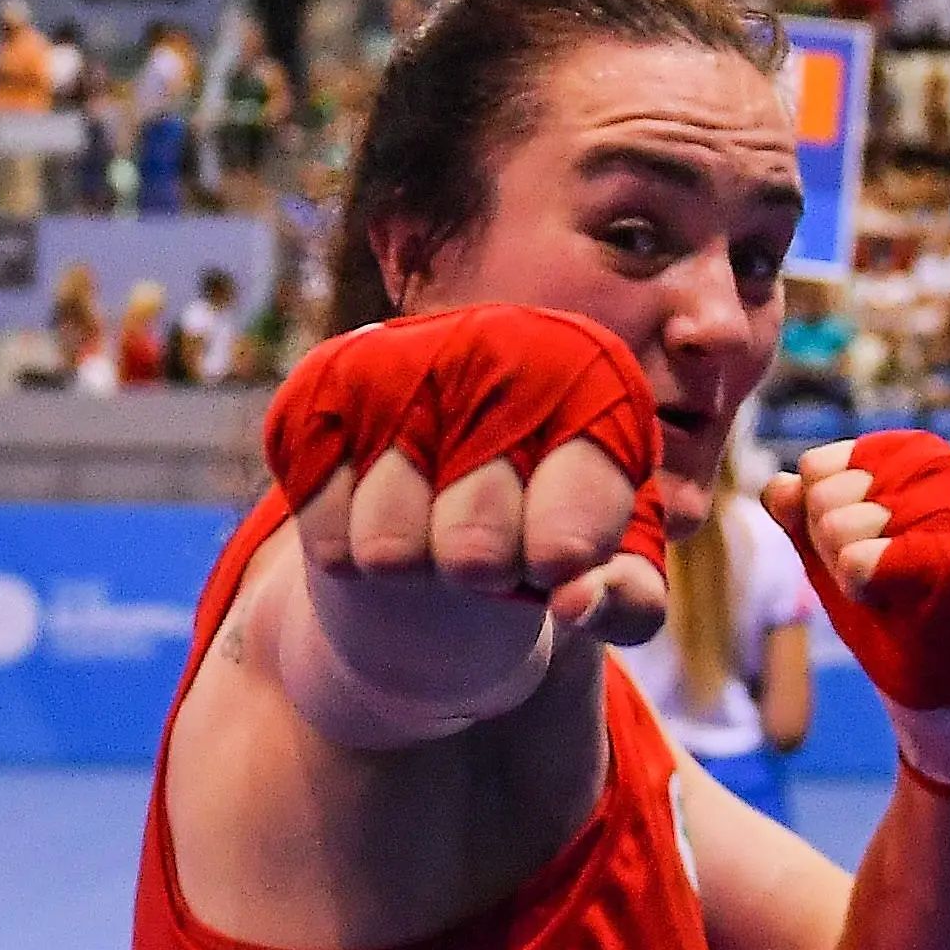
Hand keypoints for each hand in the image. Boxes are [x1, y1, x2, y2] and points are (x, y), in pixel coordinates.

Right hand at [262, 306, 666, 732]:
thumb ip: (627, 599)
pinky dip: (349, 553)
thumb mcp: (610, 567)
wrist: (443, 468)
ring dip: (412, 567)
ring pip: (392, 550)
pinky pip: (327, 535)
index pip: (580, 479)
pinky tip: (374, 508)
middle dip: (482, 571)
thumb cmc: (546, 521)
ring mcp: (402, 360)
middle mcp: (495, 346)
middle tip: (488, 555)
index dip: (565, 537)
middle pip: (478, 540)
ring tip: (431, 529)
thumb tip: (576, 603)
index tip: (554, 567)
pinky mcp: (323, 387)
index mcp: (590, 378)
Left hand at [764, 431, 949, 790]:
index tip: (862, 547)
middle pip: (820, 498)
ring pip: (835, 529)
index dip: (818, 521)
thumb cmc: (890, 600)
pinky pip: (858, 561)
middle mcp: (937, 464)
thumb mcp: (832, 549)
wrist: (939, 669)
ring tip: (891, 587)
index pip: (815, 468)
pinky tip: (893, 598)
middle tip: (878, 573)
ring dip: (849, 574)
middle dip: (832, 549)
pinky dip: (859, 589)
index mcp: (910, 451)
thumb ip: (799, 512)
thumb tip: (776, 486)